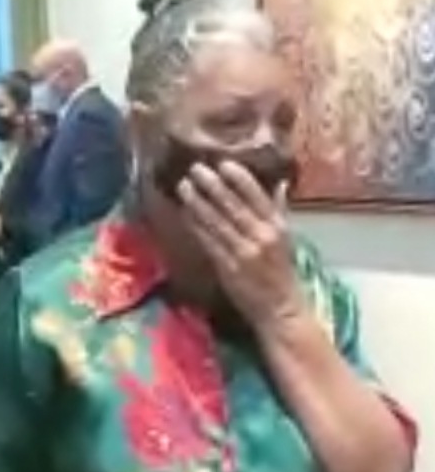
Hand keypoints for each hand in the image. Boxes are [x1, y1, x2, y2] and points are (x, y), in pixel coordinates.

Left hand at [178, 160, 307, 327]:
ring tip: (183, 186)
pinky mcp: (227, 267)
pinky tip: (185, 213)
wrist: (280, 308)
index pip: (258, 197)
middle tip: (195, 168)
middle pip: (233, 206)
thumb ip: (279, 209)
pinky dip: (195, 225)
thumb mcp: (287, 237)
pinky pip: (208, 241)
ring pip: (216, 222)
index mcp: (277, 227)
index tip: (224, 163)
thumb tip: (279, 183)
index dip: (240, 179)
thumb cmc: (282, 270)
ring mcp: (243, 252)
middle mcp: (261, 236)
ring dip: (198, 202)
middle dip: (212, 186)